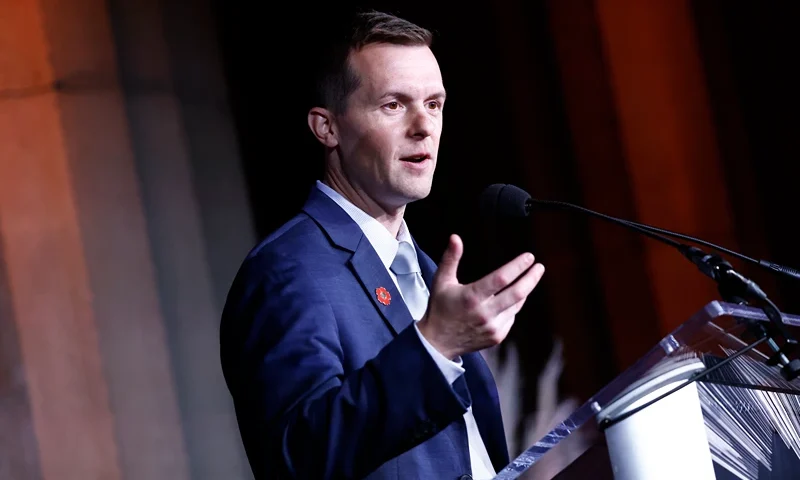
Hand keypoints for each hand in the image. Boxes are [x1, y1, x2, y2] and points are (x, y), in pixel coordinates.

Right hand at [417, 234, 544, 359]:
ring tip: (528, 278)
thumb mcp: (441, 281)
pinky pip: (511, 317)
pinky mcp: (497, 337)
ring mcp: (492, 327)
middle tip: (539, 267)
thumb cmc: (440, 307)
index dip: (517, 267)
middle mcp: (484, 313)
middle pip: (517, 293)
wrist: (438, 341)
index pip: (501, 279)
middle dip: (531, 278)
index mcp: (471, 297)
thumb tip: (456, 238)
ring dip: (524, 290)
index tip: (529, 257)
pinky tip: (510, 299)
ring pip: (517, 305)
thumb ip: (450, 258)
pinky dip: (513, 306)